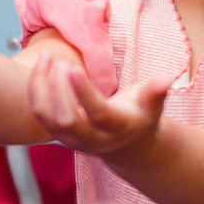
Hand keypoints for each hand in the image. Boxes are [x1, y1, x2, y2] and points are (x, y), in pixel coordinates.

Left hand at [28, 53, 168, 156]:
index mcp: (116, 129)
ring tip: (45, 57)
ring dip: (42, 87)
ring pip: (47, 118)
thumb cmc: (141, 115)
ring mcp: (72, 140)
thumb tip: (167, 79)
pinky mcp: (58, 134)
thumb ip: (156, 91)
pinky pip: (40, 113)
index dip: (83, 93)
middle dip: (58, 90)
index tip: (72, 68)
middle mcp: (92, 139)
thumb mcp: (152, 105)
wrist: (128, 145)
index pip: (97, 114)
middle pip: (67, 120)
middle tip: (59, 61)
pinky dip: (36, 90)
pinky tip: (41, 67)